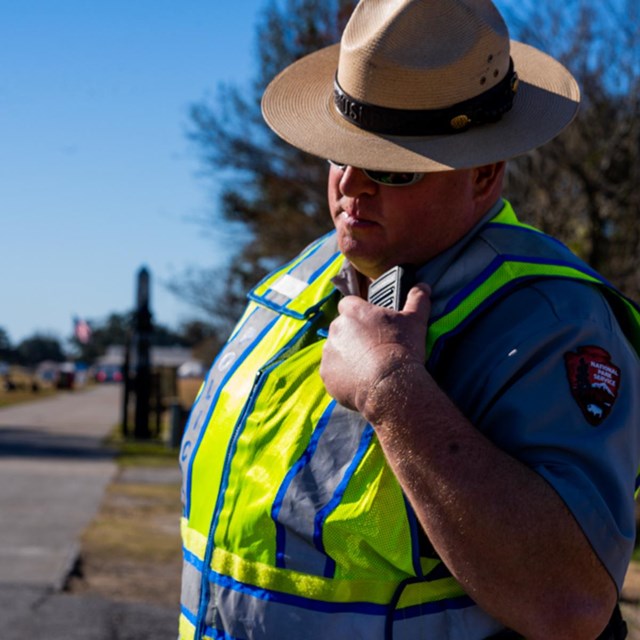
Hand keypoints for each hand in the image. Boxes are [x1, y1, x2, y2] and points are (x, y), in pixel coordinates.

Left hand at [320, 284, 430, 418]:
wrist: (390, 384)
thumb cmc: (402, 348)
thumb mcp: (415, 321)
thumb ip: (417, 300)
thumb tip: (423, 287)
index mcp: (353, 311)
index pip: (348, 304)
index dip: (359, 313)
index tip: (370, 324)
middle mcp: (336, 328)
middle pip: (341, 329)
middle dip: (353, 336)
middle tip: (372, 348)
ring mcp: (329, 352)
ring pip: (336, 351)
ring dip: (347, 356)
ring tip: (367, 367)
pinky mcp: (327, 374)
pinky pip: (333, 373)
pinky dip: (343, 377)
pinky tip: (360, 382)